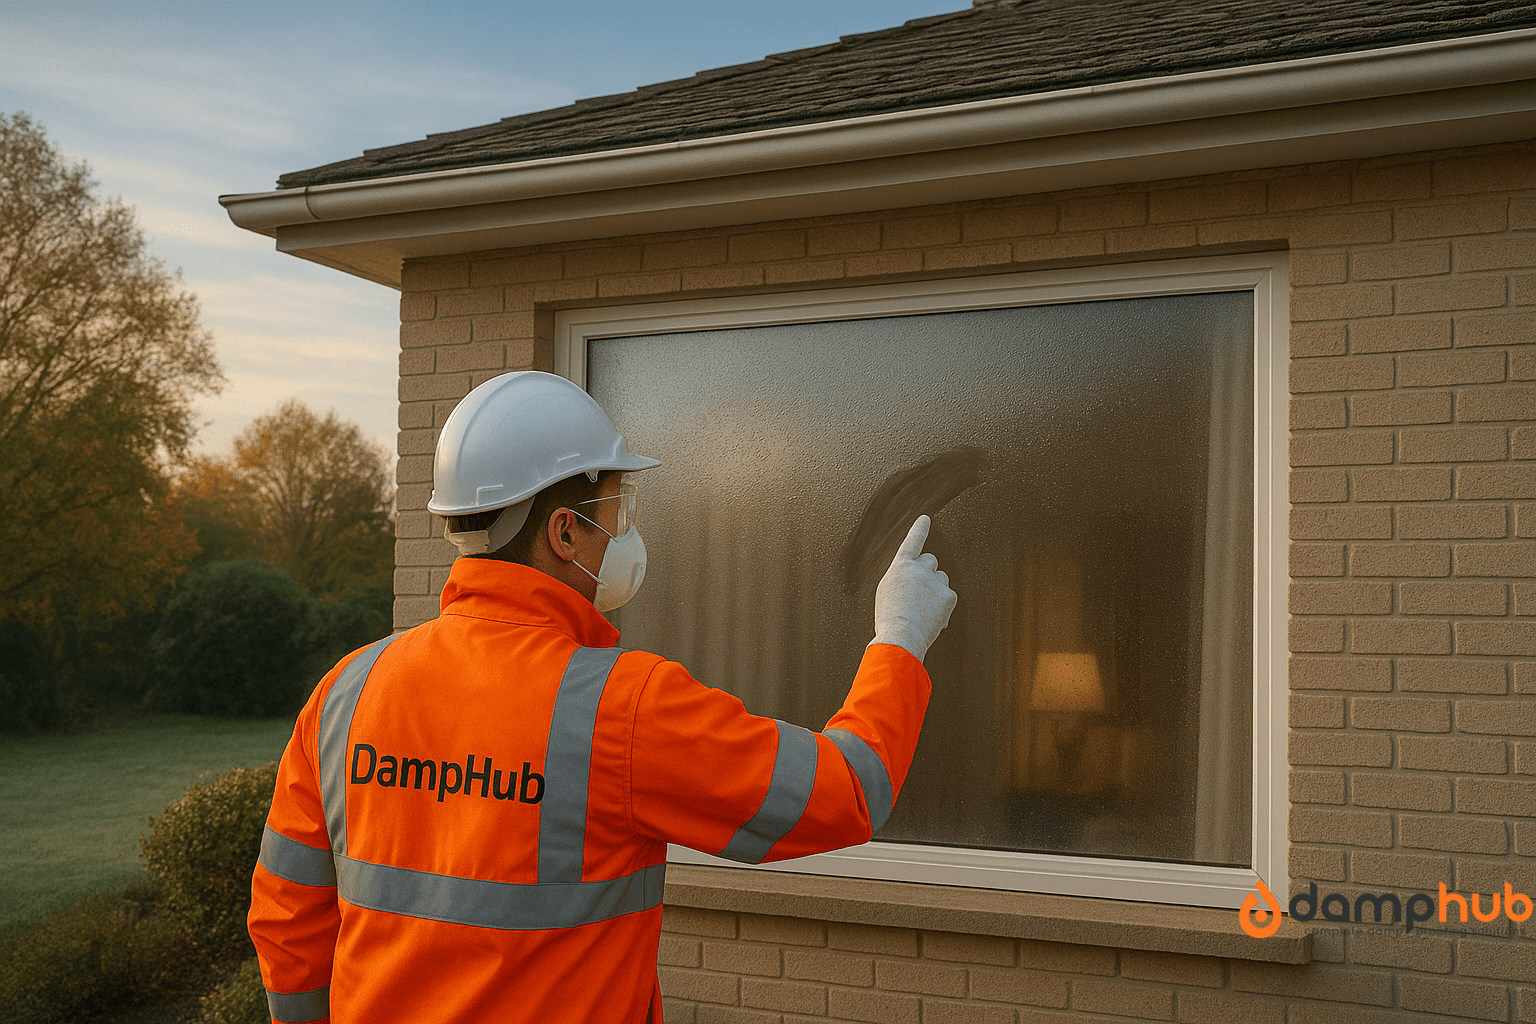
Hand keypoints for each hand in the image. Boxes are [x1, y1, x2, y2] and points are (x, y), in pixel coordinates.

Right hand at [870, 515, 956, 662]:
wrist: (901, 635)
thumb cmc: (890, 618)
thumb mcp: (888, 591)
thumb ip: (902, 580)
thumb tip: (915, 583)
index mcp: (901, 566)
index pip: (912, 541)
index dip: (919, 529)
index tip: (926, 518)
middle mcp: (920, 568)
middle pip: (931, 561)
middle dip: (928, 572)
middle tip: (921, 591)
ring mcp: (936, 581)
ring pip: (941, 579)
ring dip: (936, 589)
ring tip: (923, 609)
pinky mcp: (949, 596)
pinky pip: (949, 597)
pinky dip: (943, 606)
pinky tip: (931, 619)